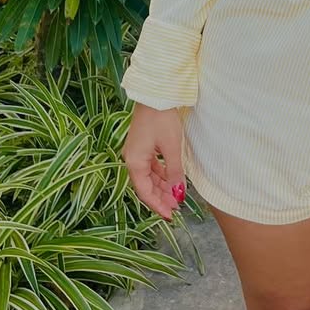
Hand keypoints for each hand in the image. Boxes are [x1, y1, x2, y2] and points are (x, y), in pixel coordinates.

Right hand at [123, 102, 186, 220]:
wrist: (155, 94)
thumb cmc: (162, 119)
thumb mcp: (172, 147)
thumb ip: (174, 172)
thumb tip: (178, 194)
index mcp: (134, 162)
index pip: (145, 192)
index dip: (157, 205)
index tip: (170, 215)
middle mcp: (132, 158)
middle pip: (145, 185)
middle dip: (161, 198)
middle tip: (176, 208)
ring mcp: (136, 151)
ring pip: (149, 176)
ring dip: (161, 186)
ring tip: (175, 195)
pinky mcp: (142, 144)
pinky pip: (150, 166)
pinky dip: (161, 174)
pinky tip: (171, 178)